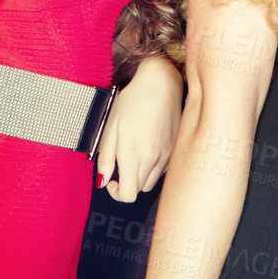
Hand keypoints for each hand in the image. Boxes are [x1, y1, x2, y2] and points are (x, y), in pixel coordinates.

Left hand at [98, 55, 183, 202]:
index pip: (128, 195)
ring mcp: (167, 155)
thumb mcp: (111, 127)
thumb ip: (106, 158)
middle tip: (120, 163)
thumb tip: (102, 180)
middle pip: (139, 189)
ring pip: (152, 181)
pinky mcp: (175, 149)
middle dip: (127, 182)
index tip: (111, 181)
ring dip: (140, 176)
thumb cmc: (134, 100)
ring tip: (135, 154)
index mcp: (134, 155)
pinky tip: (148, 147)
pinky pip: (163, 169)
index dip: (116, 193)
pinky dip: (153, 167)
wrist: (161, 83)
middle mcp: (153, 159)